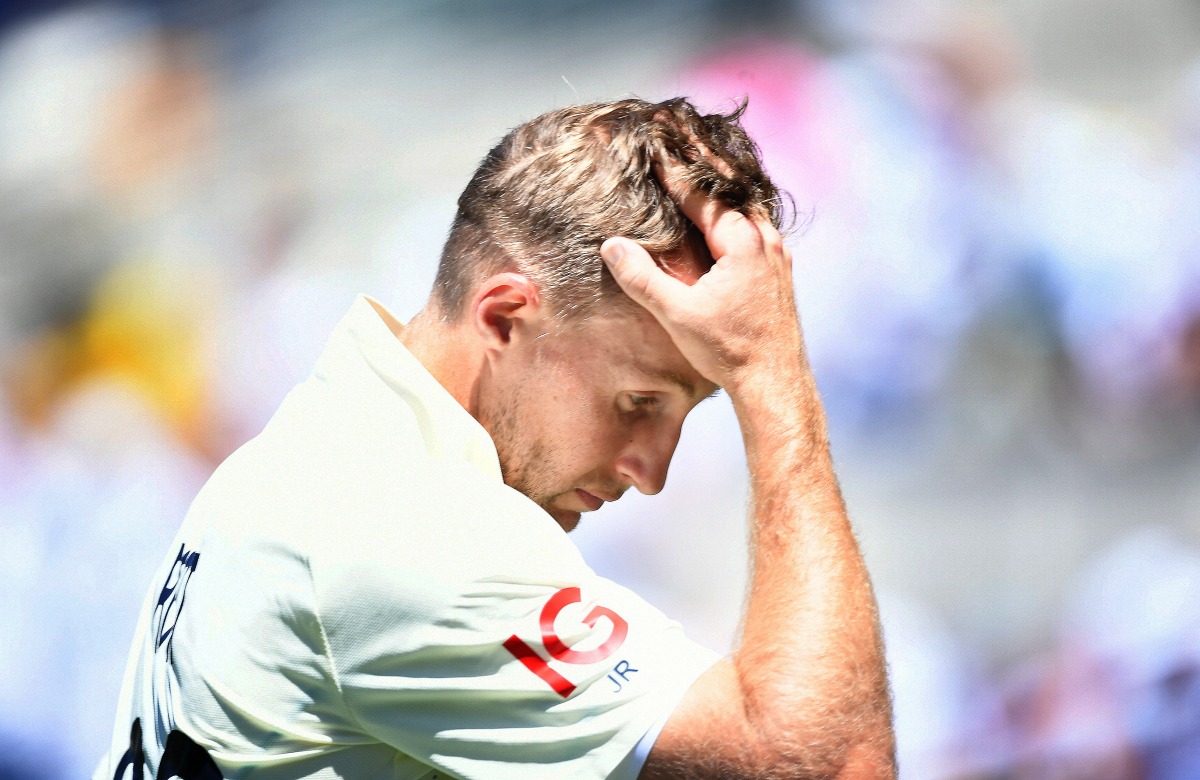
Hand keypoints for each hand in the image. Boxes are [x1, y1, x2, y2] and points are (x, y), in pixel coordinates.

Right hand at [600, 156, 803, 389]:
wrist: (775, 381)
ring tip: (697, 169)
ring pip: (745, 208)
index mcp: (743, 242)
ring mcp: (777, 255)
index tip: (652, 147)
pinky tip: (721, 217)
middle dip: (700, 166)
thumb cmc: (728, 350)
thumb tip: (612, 245)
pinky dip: (734, 213)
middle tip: (677, 138)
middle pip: (728, 191)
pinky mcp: (778, 271)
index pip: (701, 195)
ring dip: (719, 190)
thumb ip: (643, 278)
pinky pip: (755, 227)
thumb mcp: (677, 314)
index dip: (673, 171)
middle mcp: (766, 241)